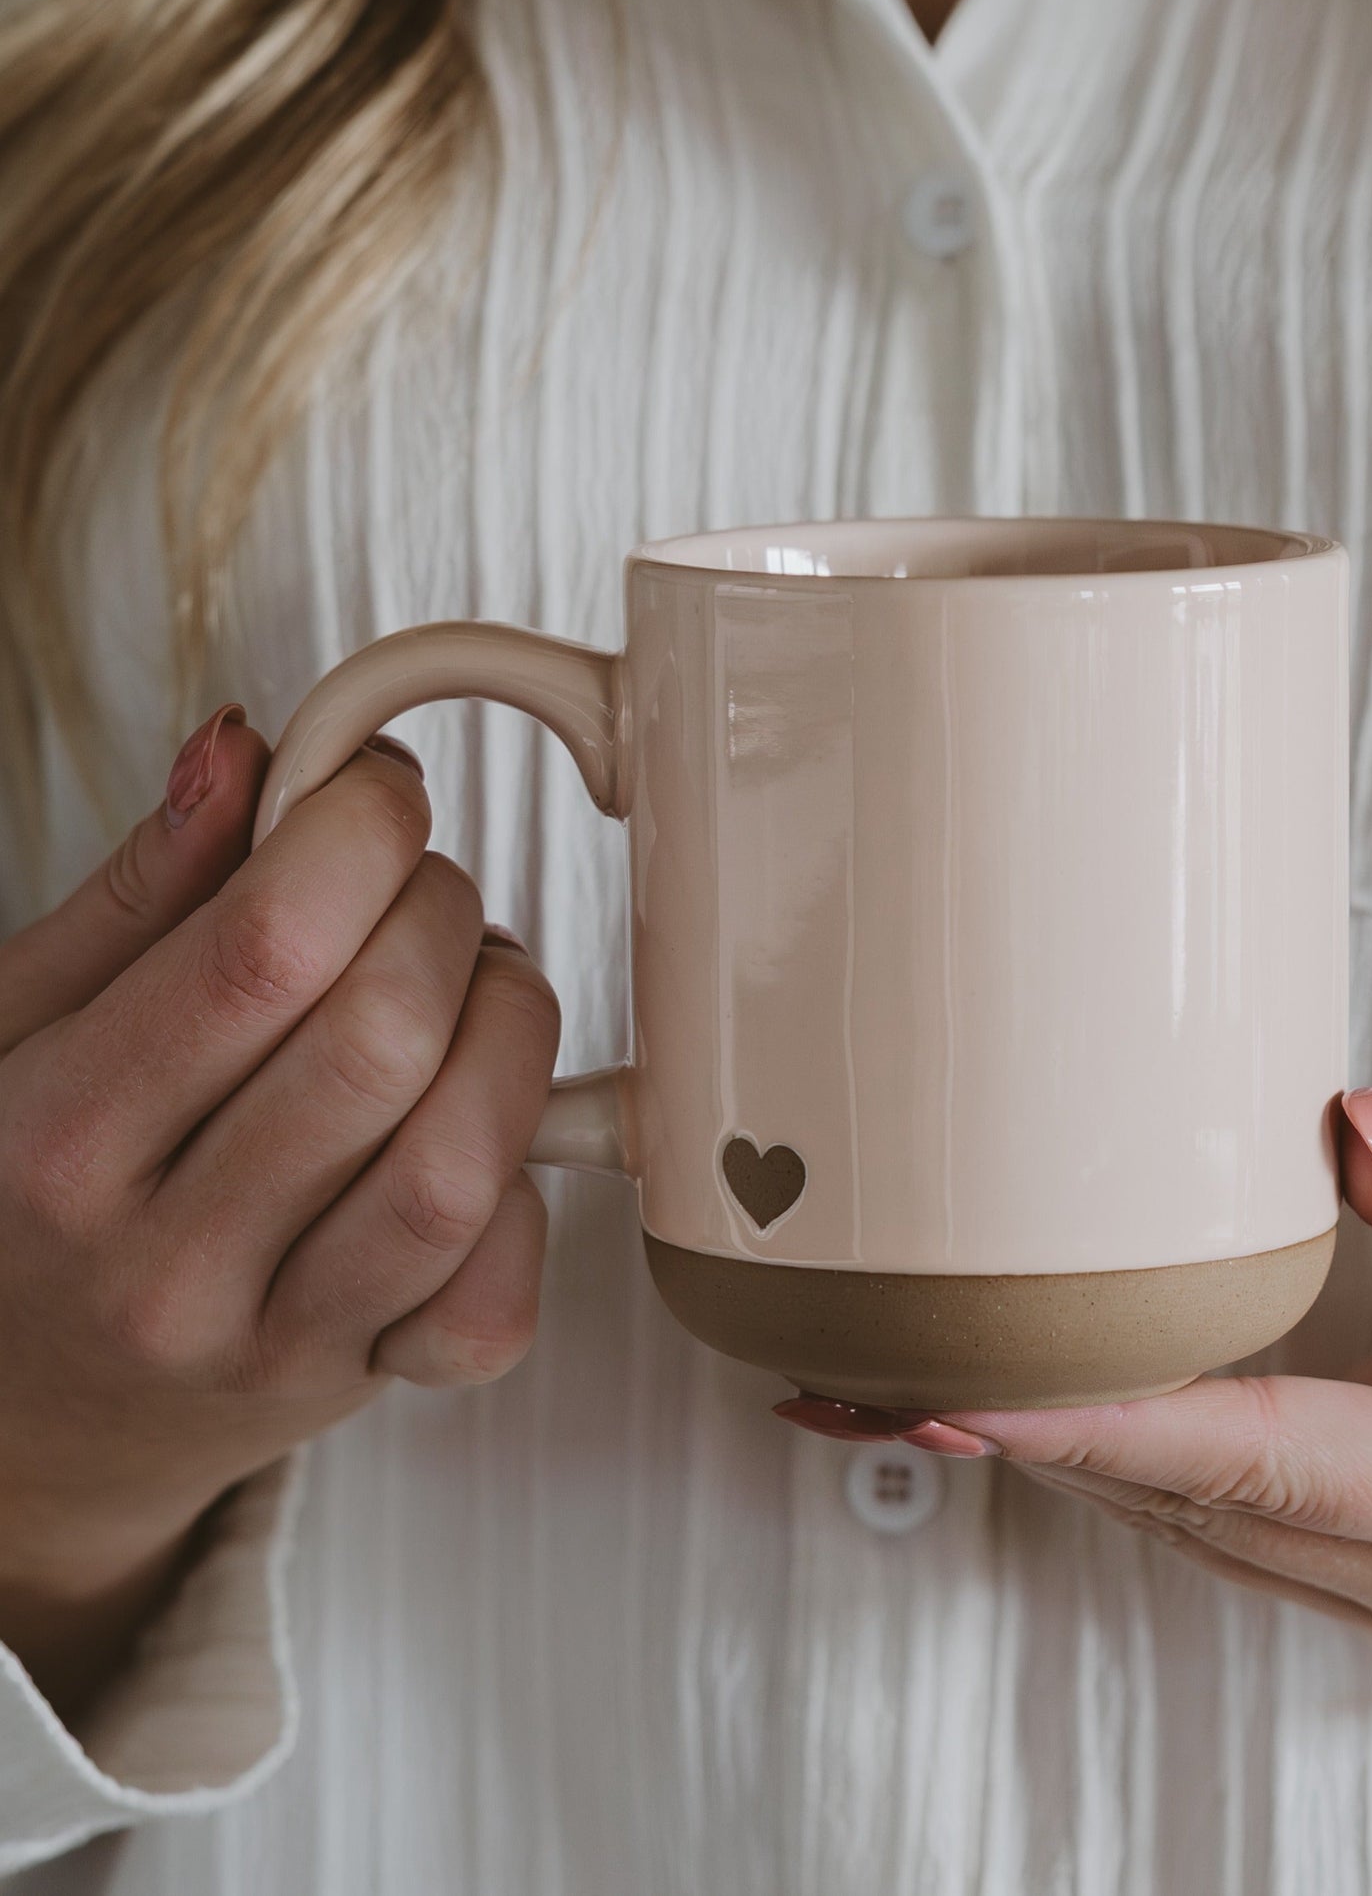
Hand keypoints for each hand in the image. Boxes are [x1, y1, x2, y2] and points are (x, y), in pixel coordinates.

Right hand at [0, 707, 559, 1717]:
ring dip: (508, 1034)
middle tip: (420, 894)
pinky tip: (473, 1134)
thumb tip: (248, 751)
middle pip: (382, 1042)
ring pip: (460, 1163)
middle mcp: (162, 1260)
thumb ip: (138, 891)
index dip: (360, 835)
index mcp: (54, 1139)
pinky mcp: (365, 1386)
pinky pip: (494, 1295)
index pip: (261, 953)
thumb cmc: (24, 1196)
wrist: (26, 1414)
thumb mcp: (21, 1026)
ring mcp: (272, 1341)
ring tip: (472, 992)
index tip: (379, 793)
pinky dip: (526, 1197)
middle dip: (443, 918)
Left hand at [778, 1089, 1371, 1669]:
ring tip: (888, 1388)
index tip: (959, 1393)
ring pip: (1192, 1517)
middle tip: (865, 1371)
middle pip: (1199, 1503)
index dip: (1101, 1426)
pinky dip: (1111, 1451)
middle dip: (1029, 1438)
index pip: (1265, 1461)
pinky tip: (1011, 1404)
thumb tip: (1352, 1135)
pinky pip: (1218, 1502)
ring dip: (1048, 1451)